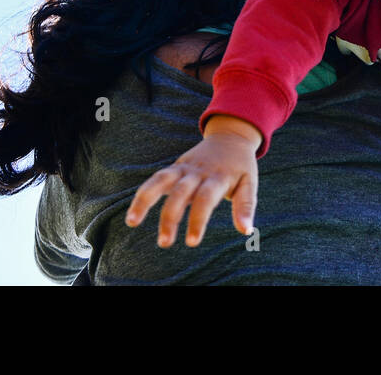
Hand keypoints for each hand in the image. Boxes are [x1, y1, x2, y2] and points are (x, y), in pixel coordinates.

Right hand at [124, 115, 261, 246]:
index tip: (192, 242)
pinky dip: (143, 194)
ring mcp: (184, 168)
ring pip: (160, 180)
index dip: (198, 220)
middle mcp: (198, 172)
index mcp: (218, 177)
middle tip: (164, 243)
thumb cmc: (240, 166)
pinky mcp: (175, 167)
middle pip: (180, 193)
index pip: (205, 200)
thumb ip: (246, 206)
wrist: (230, 137)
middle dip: (170, 217)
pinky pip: (156, 179)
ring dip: (144, 200)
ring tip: (131, 222)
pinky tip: (133, 215)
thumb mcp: (249, 183)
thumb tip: (245, 231)